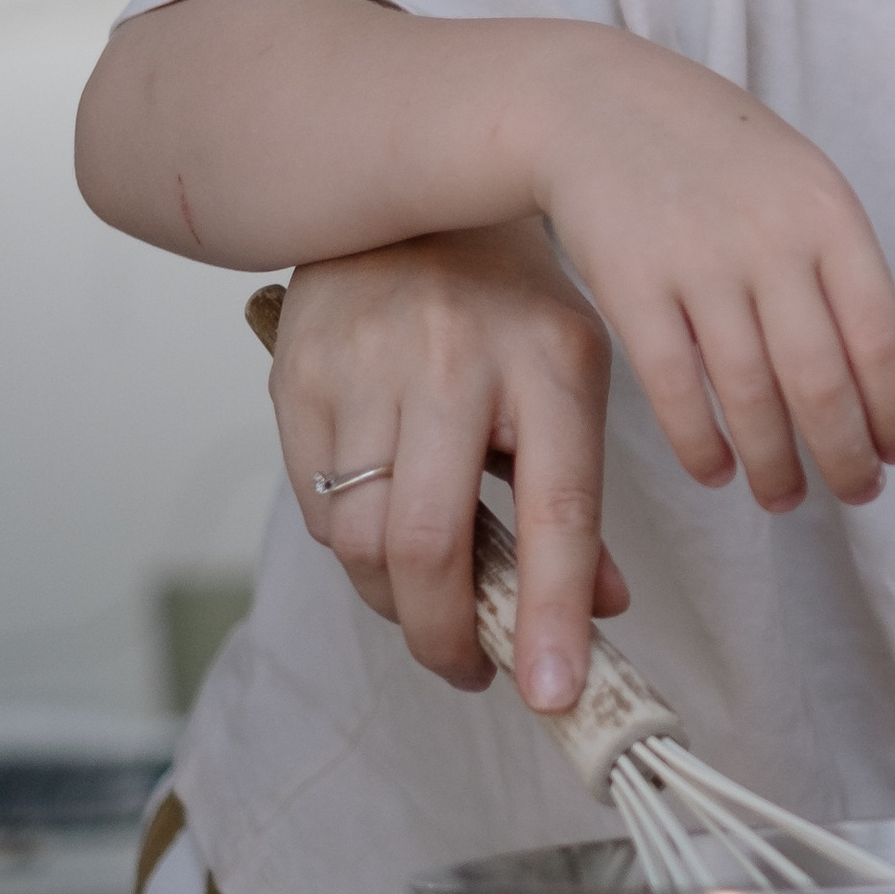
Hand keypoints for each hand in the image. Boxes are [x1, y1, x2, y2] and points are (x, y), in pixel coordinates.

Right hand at [271, 221, 629, 707]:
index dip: (552, 613)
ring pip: (363, 541)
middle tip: (469, 666)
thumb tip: (596, 613)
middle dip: (445, 635)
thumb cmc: (509, 303)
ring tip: (431, 595)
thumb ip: (581, 498)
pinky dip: (354, 547)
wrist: (413, 198)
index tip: (552, 695)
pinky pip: (317, 508)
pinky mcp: (298, 378)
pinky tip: (385, 528)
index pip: (558, 510)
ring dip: (397, 597)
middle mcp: (456, 361)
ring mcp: (367, 367)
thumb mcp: (573, 377)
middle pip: (433, 543)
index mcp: (553, 362)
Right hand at [522, 35, 894, 524]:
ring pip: (750, 397)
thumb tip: (890, 379)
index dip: (894, 408)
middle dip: (847, 454)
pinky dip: (701, 445)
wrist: (597, 105)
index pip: (880, 335)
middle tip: (856, 494)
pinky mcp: (631, 287)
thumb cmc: (714, 155)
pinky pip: (674, 389)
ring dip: (775, 464)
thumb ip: (840, 266)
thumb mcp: (798, 182)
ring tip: (786, 497)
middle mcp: (770, 241)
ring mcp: (698, 264)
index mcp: (828, 213)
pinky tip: (718, 472)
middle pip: (821, 380)